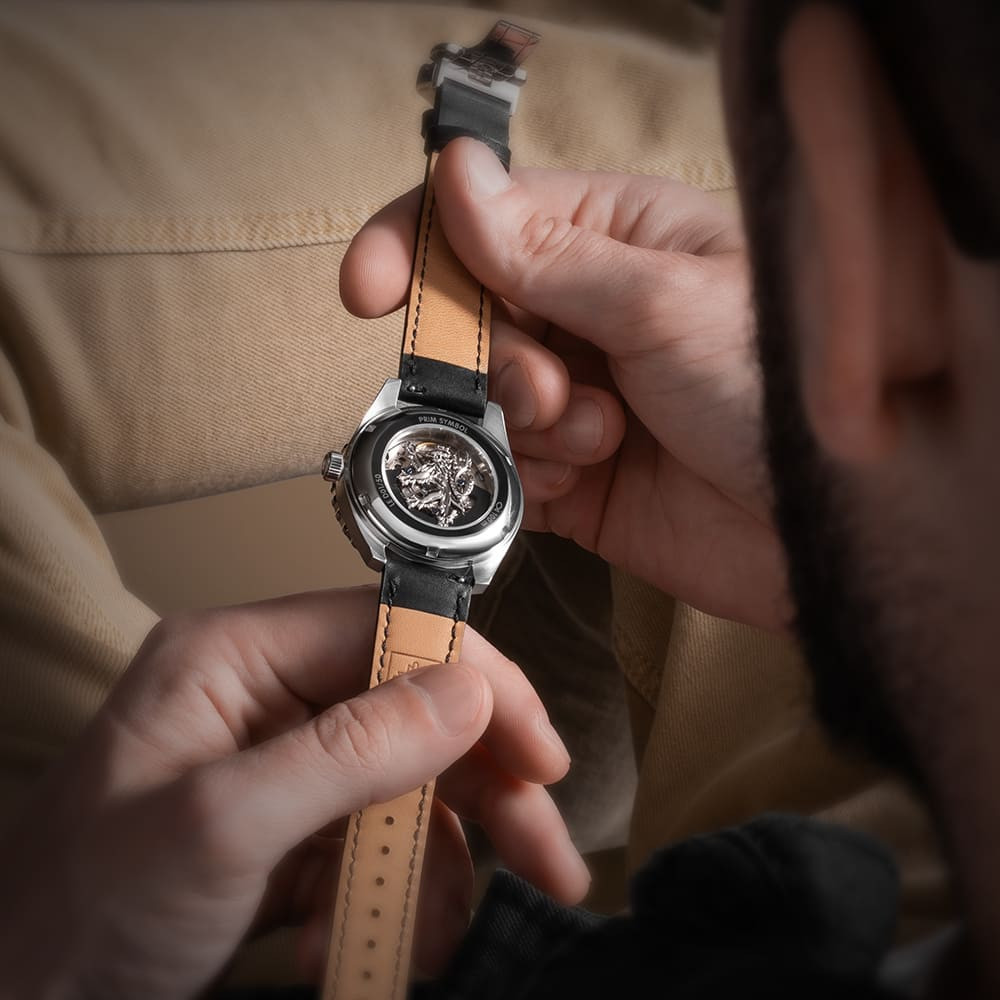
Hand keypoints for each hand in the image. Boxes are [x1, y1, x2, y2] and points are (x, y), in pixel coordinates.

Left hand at [0, 587, 584, 998]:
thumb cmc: (79, 916)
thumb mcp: (220, 827)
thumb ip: (351, 751)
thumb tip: (467, 691)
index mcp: (235, 657)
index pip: (387, 629)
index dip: (475, 680)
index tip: (537, 749)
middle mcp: (266, 698)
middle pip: (413, 712)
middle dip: (483, 788)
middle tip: (545, 854)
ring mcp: (283, 766)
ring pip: (409, 786)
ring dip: (442, 862)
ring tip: (435, 934)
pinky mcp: (293, 829)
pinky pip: (379, 843)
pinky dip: (393, 896)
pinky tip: (365, 945)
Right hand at [341, 139, 789, 629]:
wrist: (832, 531)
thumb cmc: (782, 390)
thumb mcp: (663, 302)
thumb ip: (547, 255)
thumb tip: (459, 182)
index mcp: (620, 242)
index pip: (487, 222)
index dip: (418, 248)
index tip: (371, 289)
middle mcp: (594, 318)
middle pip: (472, 321)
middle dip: (492, 359)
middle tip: (550, 388)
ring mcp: (583, 402)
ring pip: (484, 404)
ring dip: (524, 426)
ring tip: (599, 439)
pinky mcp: (579, 482)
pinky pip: (505, 473)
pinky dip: (523, 479)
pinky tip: (579, 481)